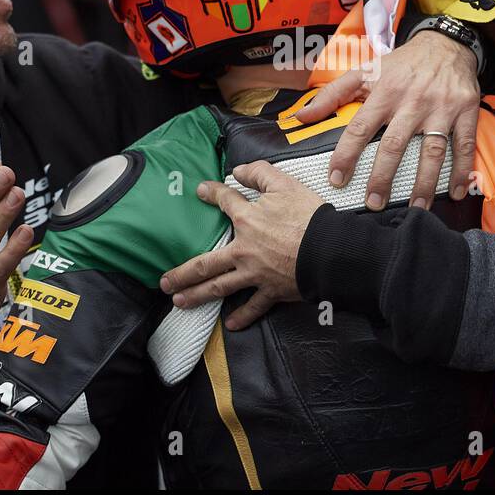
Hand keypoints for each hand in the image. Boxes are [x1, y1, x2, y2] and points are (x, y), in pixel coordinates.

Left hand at [159, 161, 323, 330]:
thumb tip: (239, 170)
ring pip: (219, 287)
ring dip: (197, 295)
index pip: (224, 202)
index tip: (201, 191)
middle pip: (205, 263)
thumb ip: (260, 173)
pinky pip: (253, 306)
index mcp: (247, 219)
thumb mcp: (285, 184)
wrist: (330, 250)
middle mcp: (243, 250)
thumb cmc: (309, 216)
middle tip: (164, 281)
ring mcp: (255, 274)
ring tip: (179, 301)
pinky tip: (230, 325)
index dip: (212, 194)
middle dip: (182, 273)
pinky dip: (242, 316)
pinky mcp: (271, 290)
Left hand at [296, 31, 478, 209]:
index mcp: (384, 92)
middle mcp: (412, 101)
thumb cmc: (400, 64)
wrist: (445, 44)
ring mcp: (441, 108)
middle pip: (395, 145)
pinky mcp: (466, 112)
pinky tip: (455, 193)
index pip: (360, 128)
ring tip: (416, 209)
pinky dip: (462, 171)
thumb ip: (331, 95)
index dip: (346, 155)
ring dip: (424, 183)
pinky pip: (464, 146)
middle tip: (373, 204)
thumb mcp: (364, 71)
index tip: (337, 180)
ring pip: (431, 151)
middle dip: (383, 178)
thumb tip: (300, 117)